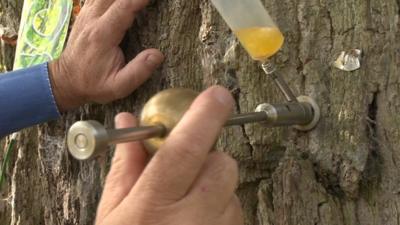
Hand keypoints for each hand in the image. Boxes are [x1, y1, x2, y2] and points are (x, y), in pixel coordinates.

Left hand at [49, 0, 163, 110]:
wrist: (66, 81)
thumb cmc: (93, 84)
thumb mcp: (119, 86)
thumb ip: (139, 71)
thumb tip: (158, 55)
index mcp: (102, 35)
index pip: (124, 7)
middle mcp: (92, 19)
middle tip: (150, 0)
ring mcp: (87, 13)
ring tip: (139, 1)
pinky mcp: (86, 13)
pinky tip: (123, 2)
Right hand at [95, 86, 242, 224]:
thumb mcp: (113, 211)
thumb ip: (126, 163)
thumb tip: (131, 121)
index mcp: (153, 206)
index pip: (185, 150)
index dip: (204, 117)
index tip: (217, 95)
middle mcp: (191, 221)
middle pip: (222, 165)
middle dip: (209, 158)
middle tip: (188, 170)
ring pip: (232, 190)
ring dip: (215, 189)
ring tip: (188, 208)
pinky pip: (235, 214)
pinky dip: (221, 211)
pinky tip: (198, 224)